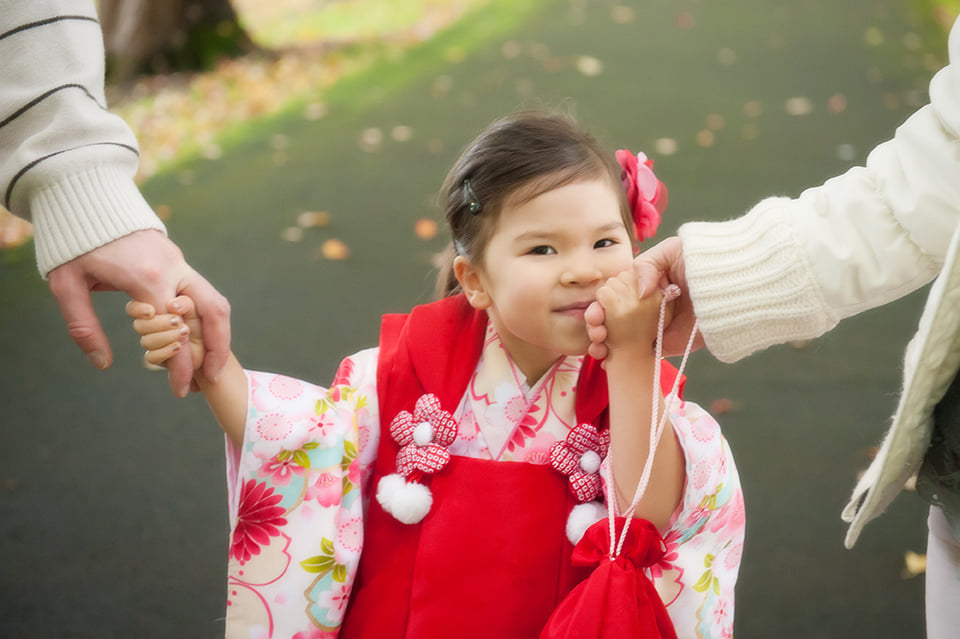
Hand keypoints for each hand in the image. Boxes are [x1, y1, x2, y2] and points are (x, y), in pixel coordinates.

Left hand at [46, 230, 229, 396]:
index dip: (179, 364)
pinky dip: (207, 320)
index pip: (174, 329)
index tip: (178, 389)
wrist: (87, 198)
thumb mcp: (67, 285)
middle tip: (208, 378)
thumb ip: (83, 326)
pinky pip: (203, 293)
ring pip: (216, 301)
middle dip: (217, 349)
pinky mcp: (178, 260)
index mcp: (148, 278)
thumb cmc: (74, 244)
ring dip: (219, 334)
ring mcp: (180, 262)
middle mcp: (174, 269)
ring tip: (210, 363)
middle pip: (213, 312)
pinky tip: (196, 339)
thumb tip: (103, 363)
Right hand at [127, 296, 204, 372]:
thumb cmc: (208, 322)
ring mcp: (154, 342)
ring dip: (165, 337)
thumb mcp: (202, 308)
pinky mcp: (158, 357)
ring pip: (146, 341)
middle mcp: (152, 324)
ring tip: (184, 332)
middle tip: (177, 321)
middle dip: (159, 324)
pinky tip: (178, 346)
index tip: (151, 312)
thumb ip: (186, 303)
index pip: (134, 308)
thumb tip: (172, 305)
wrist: (213, 348)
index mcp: (158, 307)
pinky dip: (166, 351)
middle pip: (138, 325)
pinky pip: (151, 357)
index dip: (138, 310)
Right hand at [586, 236, 701, 358]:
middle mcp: (645, 307)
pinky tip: (606, 359)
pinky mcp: (663, 346)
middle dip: (597, 326)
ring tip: (598, 346)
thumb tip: (636, 291)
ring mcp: (652, 328)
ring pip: (618, 338)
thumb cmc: (703, 263)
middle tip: (595, 330)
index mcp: (643, 285)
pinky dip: (618, 359)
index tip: (593, 314)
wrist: (731, 288)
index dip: (599, 306)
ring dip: (603, 344)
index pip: (612, 297)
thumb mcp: (671, 251)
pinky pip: (637, 355)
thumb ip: (646, 265)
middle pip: (611, 319)